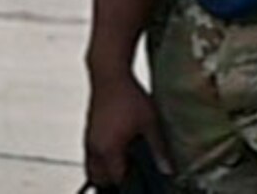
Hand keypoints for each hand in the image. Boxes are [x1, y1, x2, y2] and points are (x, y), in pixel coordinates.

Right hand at [83, 68, 167, 185]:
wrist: (109, 74)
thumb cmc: (128, 96)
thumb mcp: (150, 123)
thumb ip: (159, 149)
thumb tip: (168, 170)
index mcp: (109, 149)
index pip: (116, 179)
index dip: (130, 181)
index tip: (141, 176)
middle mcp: (95, 147)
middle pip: (99, 178)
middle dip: (113, 180)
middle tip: (131, 172)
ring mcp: (89, 139)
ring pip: (92, 167)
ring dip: (105, 169)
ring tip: (124, 161)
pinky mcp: (88, 131)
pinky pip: (90, 154)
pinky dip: (101, 157)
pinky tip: (117, 148)